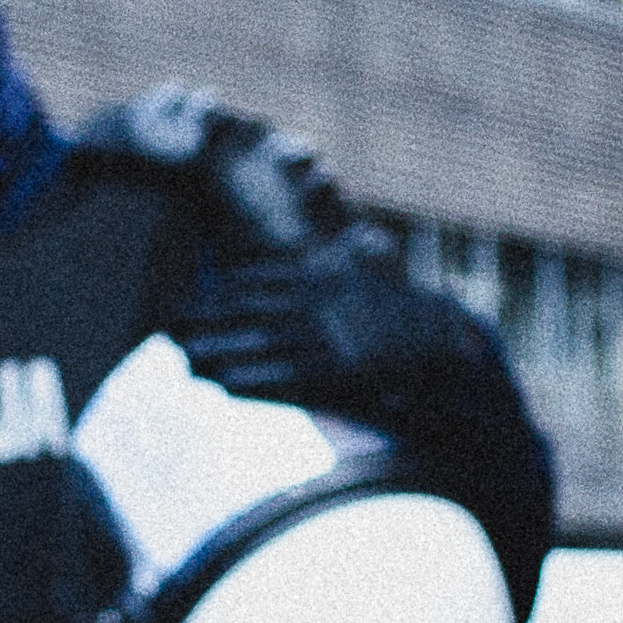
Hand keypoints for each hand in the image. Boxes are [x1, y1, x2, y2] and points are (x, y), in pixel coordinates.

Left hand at [179, 247, 479, 416]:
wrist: (454, 352)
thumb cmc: (414, 317)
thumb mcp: (383, 269)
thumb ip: (363, 254)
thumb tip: (359, 236)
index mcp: (328, 275)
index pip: (261, 278)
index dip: (221, 292)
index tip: (189, 300)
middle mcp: (324, 303)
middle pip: (249, 310)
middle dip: (206, 321)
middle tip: (168, 331)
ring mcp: (331, 338)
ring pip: (259, 343)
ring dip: (218, 352)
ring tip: (183, 362)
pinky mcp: (340, 375)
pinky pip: (286, 377)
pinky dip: (251, 380)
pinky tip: (222, 386)